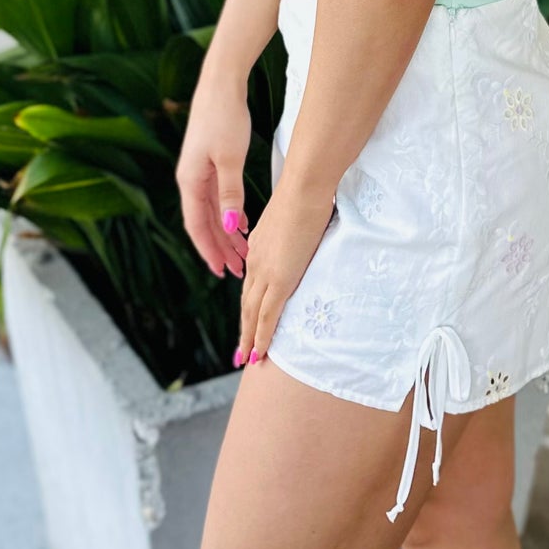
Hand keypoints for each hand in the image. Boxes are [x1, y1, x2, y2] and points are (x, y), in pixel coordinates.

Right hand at [176, 69, 251, 278]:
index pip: (197, 226)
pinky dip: (229, 213)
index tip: (222, 271)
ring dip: (226, 233)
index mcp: (190, 181)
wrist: (221, 83)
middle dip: (220, 248)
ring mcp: (198, 170)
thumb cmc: (225, 118)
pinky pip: (216, 197)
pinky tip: (242, 224)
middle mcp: (190, 179)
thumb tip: (229, 229)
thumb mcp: (230, 160)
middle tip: (238, 270)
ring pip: (211, 211)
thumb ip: (230, 195)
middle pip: (203, 223)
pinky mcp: (208, 161)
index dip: (209, 250)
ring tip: (243, 253)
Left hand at [235, 176, 336, 369]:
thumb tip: (299, 241)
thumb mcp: (294, 220)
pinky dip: (262, 336)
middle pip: (247, 304)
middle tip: (241, 353)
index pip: (251, 284)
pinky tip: (260, 352)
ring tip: (248, 359)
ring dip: (249, 339)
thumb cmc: (306, 196)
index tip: (248, 323)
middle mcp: (256, 262)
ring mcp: (265, 272)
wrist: (304, 188)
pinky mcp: (279, 279)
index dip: (248, 307)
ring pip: (252, 314)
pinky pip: (267, 316)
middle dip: (244, 330)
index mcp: (259, 247)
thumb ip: (291, 236)